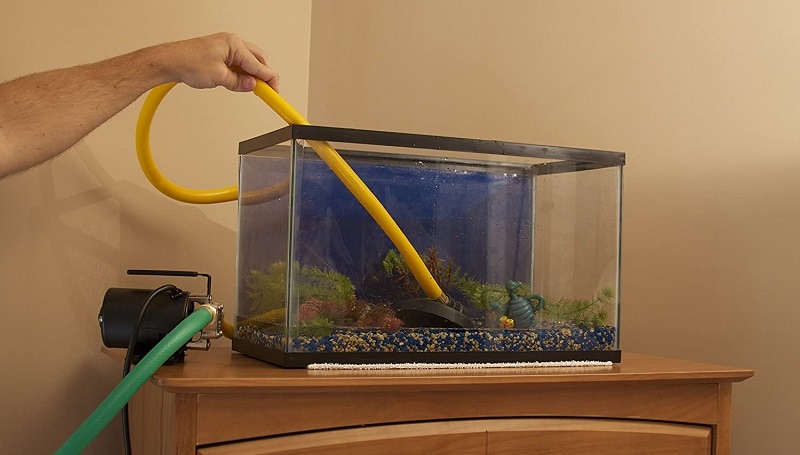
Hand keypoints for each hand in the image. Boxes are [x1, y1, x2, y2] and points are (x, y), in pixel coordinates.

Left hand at [162, 32, 279, 92]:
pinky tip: (241, 81)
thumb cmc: (188, 62)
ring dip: (252, 74)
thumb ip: (239, 83)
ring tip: (252, 88)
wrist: (170, 61)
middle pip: (258, 59)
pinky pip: (238, 62)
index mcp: (234, 45)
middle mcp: (232, 42)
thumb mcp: (219, 77)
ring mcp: (226, 47)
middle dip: (263, 75)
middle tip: (266, 91)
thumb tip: (252, 86)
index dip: (269, 80)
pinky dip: (242, 72)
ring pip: (249, 61)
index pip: (259, 64)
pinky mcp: (220, 53)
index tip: (275, 91)